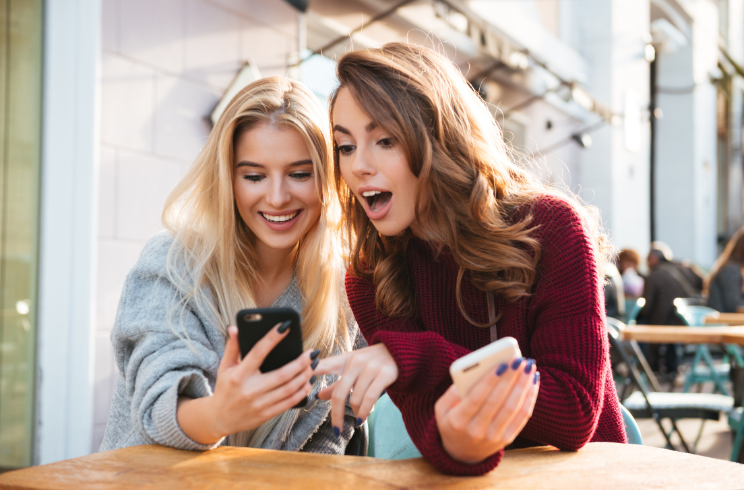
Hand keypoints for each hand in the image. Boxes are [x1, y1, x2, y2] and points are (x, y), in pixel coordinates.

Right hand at [177, 323, 317, 443]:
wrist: (219, 418)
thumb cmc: (225, 387)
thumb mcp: (224, 367)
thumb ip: (232, 347)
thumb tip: (235, 327)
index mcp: (239, 375)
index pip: (258, 352)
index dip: (272, 338)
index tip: (286, 326)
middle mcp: (250, 390)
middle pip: (282, 374)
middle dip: (301, 362)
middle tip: (313, 353)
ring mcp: (259, 404)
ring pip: (289, 389)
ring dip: (305, 376)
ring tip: (314, 365)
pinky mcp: (266, 415)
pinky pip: (289, 402)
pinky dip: (302, 391)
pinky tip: (309, 381)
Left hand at [314, 343, 397, 434]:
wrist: (402, 352)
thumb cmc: (373, 363)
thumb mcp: (354, 370)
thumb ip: (336, 383)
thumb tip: (318, 396)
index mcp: (345, 359)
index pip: (323, 365)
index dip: (310, 372)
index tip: (299, 382)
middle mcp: (356, 361)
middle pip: (339, 393)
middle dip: (335, 415)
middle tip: (336, 430)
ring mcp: (370, 367)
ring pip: (355, 398)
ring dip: (355, 412)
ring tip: (358, 417)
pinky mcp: (384, 373)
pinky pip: (370, 397)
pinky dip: (364, 411)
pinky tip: (361, 419)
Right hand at [435, 357, 539, 463]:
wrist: (462, 454)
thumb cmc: (452, 422)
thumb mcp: (441, 409)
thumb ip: (451, 392)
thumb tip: (471, 374)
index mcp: (458, 421)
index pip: (476, 398)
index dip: (490, 381)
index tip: (500, 364)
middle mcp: (477, 430)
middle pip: (498, 401)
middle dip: (510, 378)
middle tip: (519, 360)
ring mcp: (494, 437)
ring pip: (513, 407)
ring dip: (523, 385)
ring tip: (529, 366)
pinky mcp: (508, 439)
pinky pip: (522, 416)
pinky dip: (530, 397)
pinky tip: (533, 382)